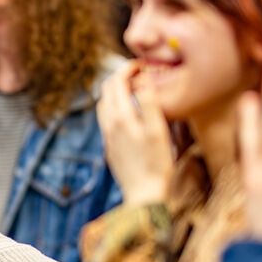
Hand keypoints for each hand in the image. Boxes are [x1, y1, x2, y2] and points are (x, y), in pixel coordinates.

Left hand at [97, 62, 174, 205]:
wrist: (143, 196)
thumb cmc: (156, 164)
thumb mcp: (159, 131)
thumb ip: (150, 103)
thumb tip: (144, 80)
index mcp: (120, 117)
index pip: (116, 82)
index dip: (128, 69)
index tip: (143, 65)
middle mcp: (109, 125)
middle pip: (106, 90)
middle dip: (120, 77)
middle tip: (139, 74)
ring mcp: (107, 137)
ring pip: (103, 105)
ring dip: (115, 92)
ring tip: (134, 89)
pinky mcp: (110, 147)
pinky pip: (106, 119)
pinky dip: (115, 107)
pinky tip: (130, 112)